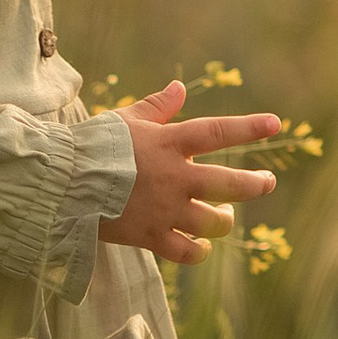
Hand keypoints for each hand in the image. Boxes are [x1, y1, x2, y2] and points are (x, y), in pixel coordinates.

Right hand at [96, 81, 281, 265]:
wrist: (62, 183)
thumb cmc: (93, 145)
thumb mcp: (126, 119)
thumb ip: (158, 107)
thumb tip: (179, 87)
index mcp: (168, 143)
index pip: (217, 132)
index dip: (248, 127)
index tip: (275, 123)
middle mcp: (174, 177)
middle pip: (228, 183)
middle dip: (254, 184)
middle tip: (267, 182)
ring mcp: (165, 210)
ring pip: (213, 221)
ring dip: (226, 219)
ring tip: (227, 214)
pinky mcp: (152, 237)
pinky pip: (187, 251)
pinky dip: (199, 250)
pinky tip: (201, 244)